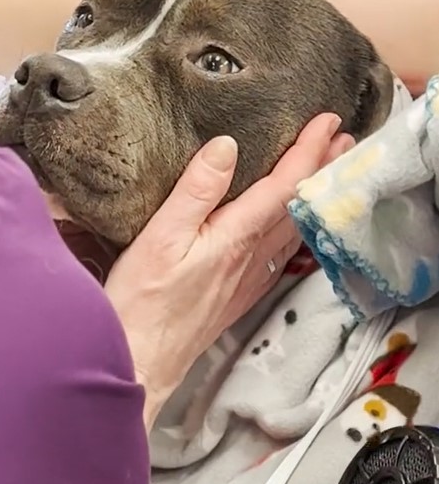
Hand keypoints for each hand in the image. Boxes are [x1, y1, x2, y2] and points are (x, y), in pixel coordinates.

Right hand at [105, 113, 352, 429]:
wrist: (140, 362)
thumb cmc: (143, 301)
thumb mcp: (162, 236)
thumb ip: (197, 190)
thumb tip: (227, 145)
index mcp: (236, 236)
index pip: (284, 185)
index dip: (309, 150)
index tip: (328, 121)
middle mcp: (252, 257)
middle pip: (298, 205)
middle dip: (322, 168)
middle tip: (343, 138)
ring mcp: (249, 277)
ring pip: (293, 227)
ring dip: (310, 194)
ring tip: (325, 170)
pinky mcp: (239, 291)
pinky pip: (280, 250)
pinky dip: (294, 224)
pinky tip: (290, 225)